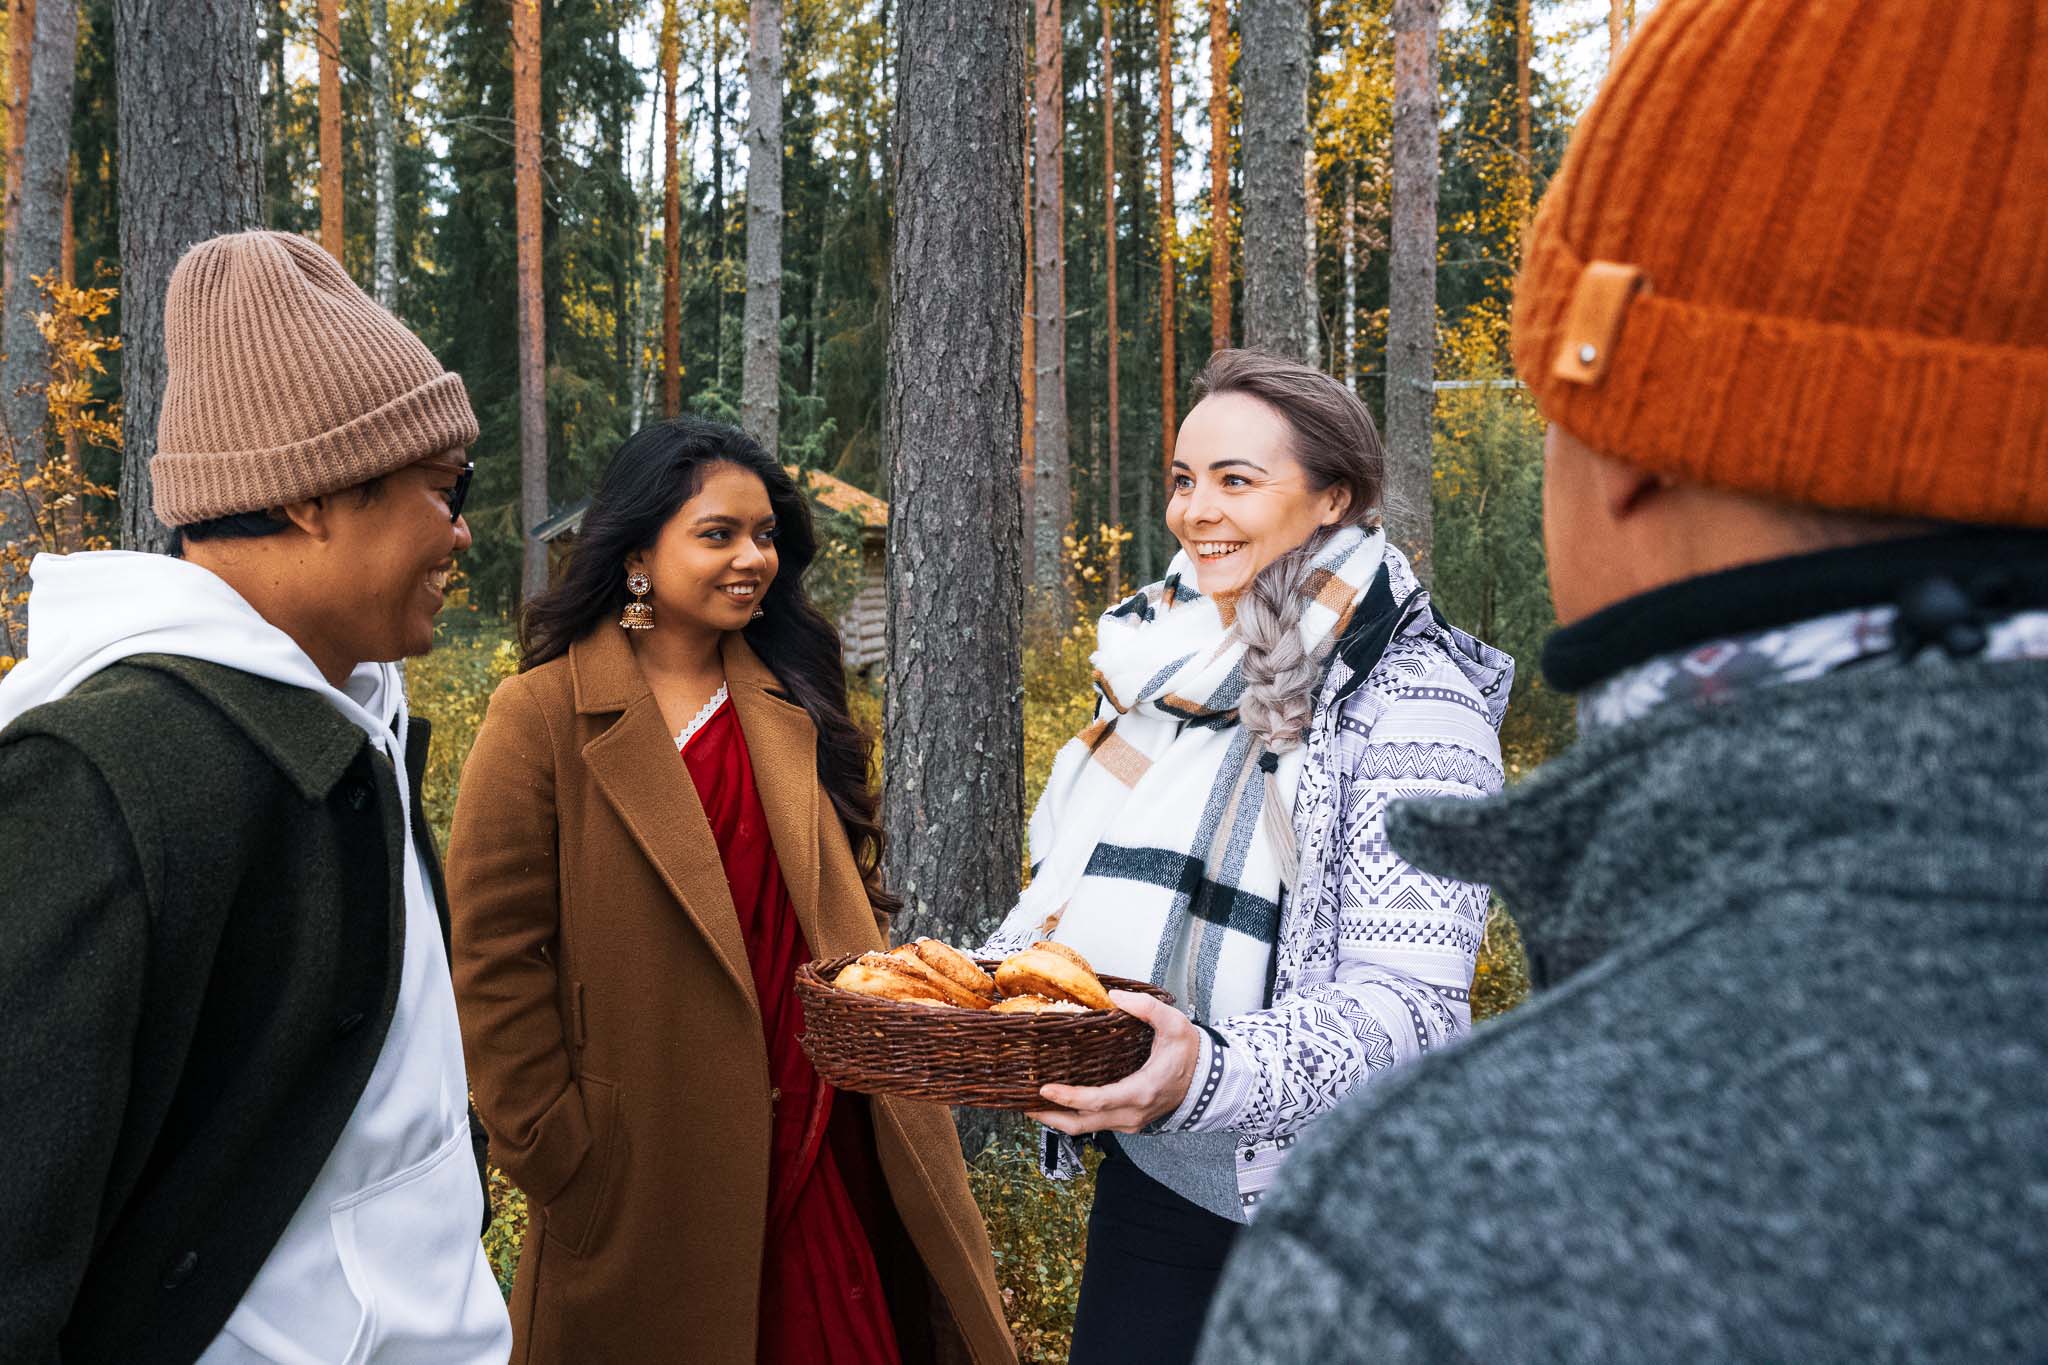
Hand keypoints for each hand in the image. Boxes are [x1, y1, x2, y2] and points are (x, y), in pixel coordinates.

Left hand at [1027, 991, 1201, 1134]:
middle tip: (1023, 1104)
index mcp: (1141, 1091)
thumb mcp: (1173, 1024)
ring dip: (1059, 1118)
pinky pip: (1096, 1123)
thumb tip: (1116, 997)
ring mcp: (1131, 1121)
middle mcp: (1133, 1113)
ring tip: (1034, 1103)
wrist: (1210, 1079)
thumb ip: (1146, 1007)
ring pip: (1087, 1128)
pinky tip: (1060, 1101)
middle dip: (1050, 1117)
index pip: (1097, 1101)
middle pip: (1083, 1125)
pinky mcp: (1129, 1121)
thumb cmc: (1190, 1053)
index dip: (1068, 1098)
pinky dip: (1075, 1116)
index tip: (1044, 1088)